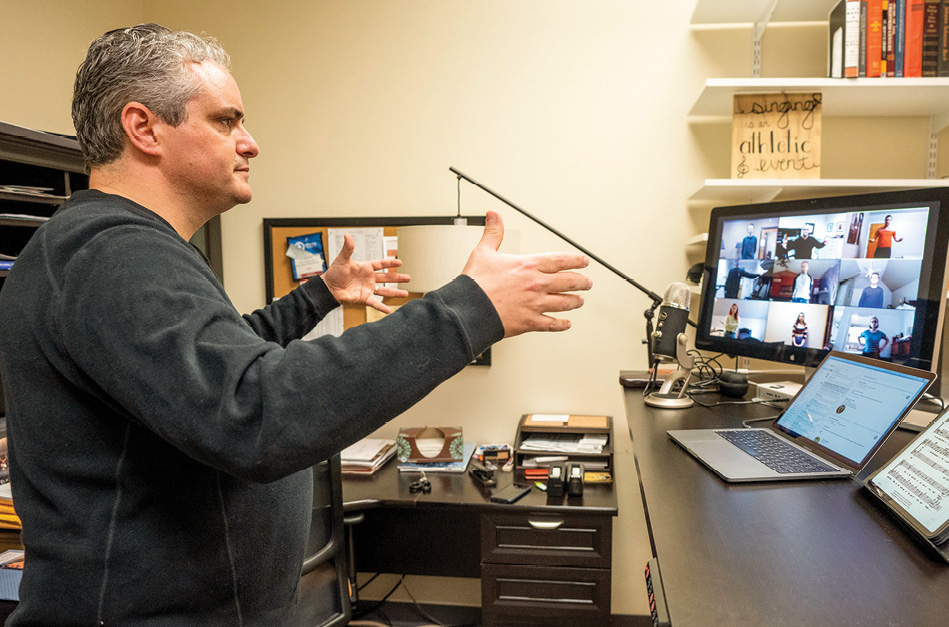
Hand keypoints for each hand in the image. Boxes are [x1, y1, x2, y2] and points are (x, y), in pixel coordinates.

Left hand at [321, 234, 408, 313]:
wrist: (328, 288)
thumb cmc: (334, 273)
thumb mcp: (342, 260)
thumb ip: (347, 248)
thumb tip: (347, 235)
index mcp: (365, 268)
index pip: (381, 264)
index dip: (390, 262)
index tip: (400, 262)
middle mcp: (368, 278)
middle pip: (387, 277)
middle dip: (398, 278)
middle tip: (409, 278)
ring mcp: (367, 289)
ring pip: (384, 291)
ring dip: (395, 292)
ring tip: (406, 293)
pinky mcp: (363, 298)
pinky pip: (375, 303)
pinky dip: (381, 307)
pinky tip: (389, 310)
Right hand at [462, 211, 591, 337]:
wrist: (469, 310)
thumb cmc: (476, 283)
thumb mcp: (483, 252)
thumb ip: (493, 233)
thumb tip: (493, 215)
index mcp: (528, 265)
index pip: (560, 260)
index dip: (575, 260)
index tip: (584, 261)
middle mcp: (536, 284)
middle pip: (569, 281)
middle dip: (581, 282)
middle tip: (587, 282)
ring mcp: (535, 304)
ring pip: (565, 302)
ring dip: (575, 301)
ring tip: (580, 301)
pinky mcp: (530, 322)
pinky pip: (552, 324)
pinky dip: (562, 324)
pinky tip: (566, 324)